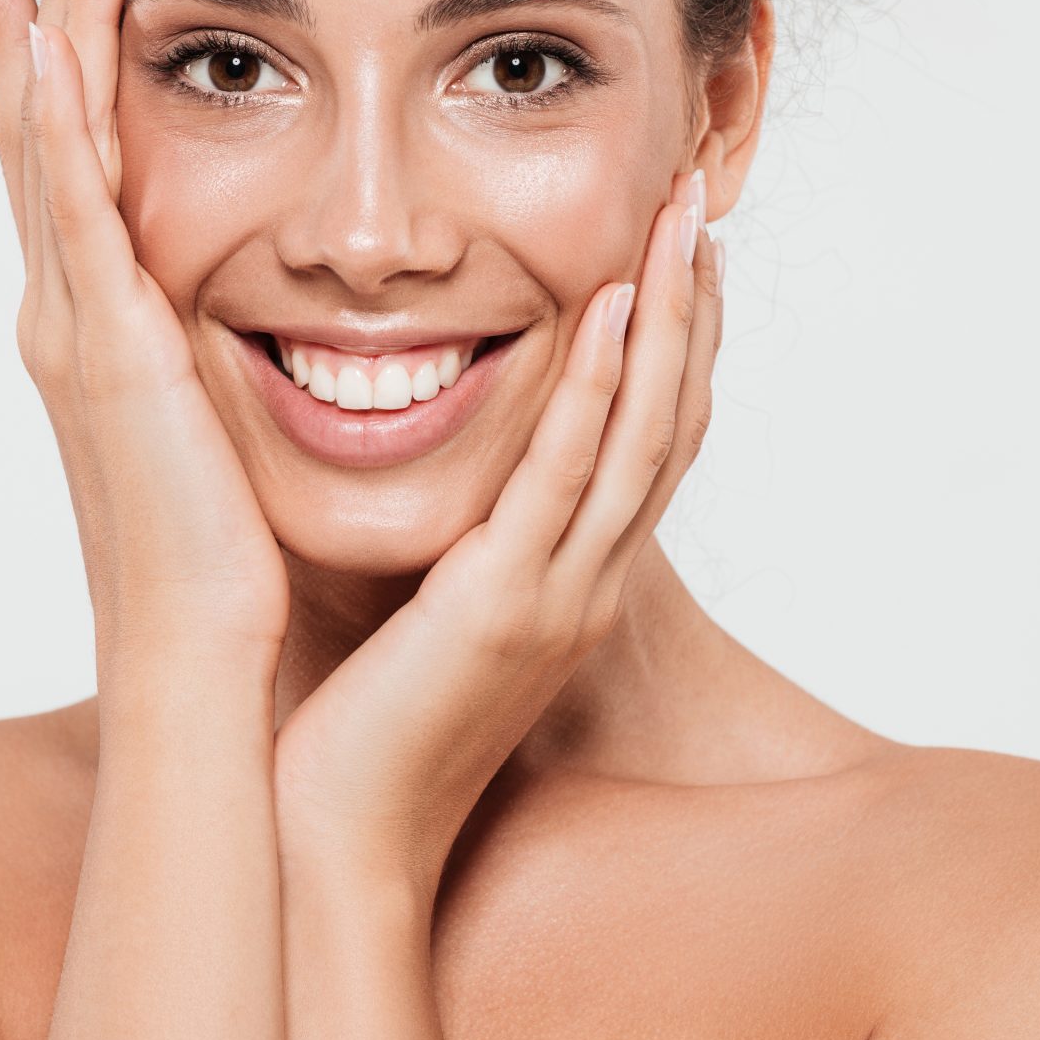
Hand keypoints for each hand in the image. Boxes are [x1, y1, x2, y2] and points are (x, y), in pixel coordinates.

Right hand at [0, 0, 289, 666]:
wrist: (199, 665)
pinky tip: (50, 40)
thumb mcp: (217, 441)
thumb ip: (220, 375)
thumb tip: (264, 332)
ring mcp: (78, 327)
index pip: (80, 165)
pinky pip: (76, 209)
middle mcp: (72, 314)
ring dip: (53, 24)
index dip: (72, 62)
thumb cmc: (221, 575)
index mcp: (103, 332)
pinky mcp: (109, 352)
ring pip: (52, 142)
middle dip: (51, 8)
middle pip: (47, 127)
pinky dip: (56, 121)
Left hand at [269, 169, 723, 892]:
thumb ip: (458, 533)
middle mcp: (588, 582)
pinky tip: (611, 312)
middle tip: (701, 203)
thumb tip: (438, 454)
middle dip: (692, 308)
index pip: (651, 440)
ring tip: (682, 223)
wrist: (338, 837)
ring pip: (642, 436)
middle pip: (673, 422)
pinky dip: (598, 391)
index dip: (678, 341)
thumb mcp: (432, 608)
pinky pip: (565, 479)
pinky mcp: (504, 606)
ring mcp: (559, 594)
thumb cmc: (364, 725)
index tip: (681, 249)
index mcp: (573, 579)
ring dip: (668, 322)